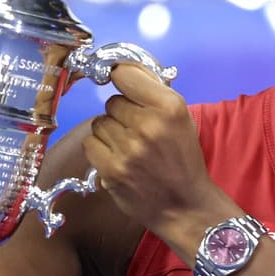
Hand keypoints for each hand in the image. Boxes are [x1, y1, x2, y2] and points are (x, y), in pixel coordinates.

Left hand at [82, 64, 222, 238]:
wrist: (184, 206)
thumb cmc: (182, 159)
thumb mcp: (182, 119)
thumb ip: (152, 93)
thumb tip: (119, 69)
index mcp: (170, 107)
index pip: (124, 74)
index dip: (119, 76)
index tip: (120, 83)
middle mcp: (148, 125)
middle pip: (111, 101)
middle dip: (121, 113)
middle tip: (137, 130)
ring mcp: (128, 149)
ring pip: (99, 122)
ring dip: (110, 132)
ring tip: (129, 147)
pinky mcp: (111, 170)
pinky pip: (90, 143)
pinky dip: (100, 149)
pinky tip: (117, 158)